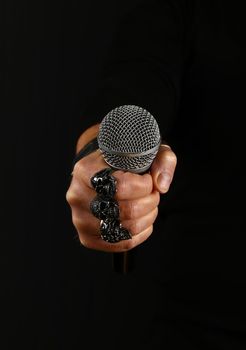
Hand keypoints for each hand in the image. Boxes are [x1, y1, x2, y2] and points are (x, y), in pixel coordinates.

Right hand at [66, 128, 176, 252]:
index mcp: (84, 170)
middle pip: (125, 210)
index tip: (148, 180)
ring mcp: (79, 219)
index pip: (119, 186)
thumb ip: (160, 161)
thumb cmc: (122, 162)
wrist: (102, 173)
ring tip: (149, 205)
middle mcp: (77, 195)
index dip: (143, 186)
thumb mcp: (144, 151)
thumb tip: (161, 185)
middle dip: (149, 203)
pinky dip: (140, 234)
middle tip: (152, 194)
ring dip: (147, 218)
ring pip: (125, 230)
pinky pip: (121, 243)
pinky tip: (143, 220)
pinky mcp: (87, 237)